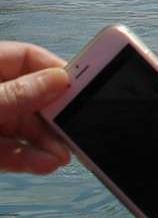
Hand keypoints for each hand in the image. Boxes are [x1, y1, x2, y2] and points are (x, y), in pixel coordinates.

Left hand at [0, 42, 71, 174]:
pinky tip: (45, 163)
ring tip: (63, 154)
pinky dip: (28, 158)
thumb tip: (58, 80)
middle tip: (79, 124)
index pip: (25, 58)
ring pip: (23, 128)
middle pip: (31, 96)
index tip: (85, 83)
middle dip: (55, 115)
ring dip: (45, 143)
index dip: (55, 69)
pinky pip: (9, 151)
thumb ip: (13, 94)